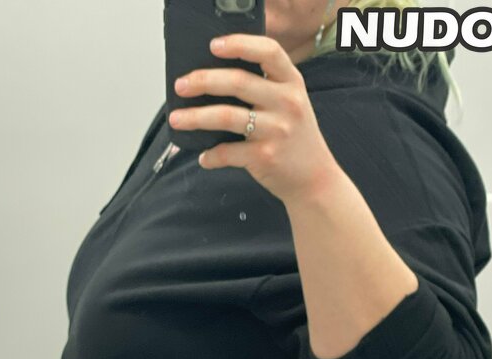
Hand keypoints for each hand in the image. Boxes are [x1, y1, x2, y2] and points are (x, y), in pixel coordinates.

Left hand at [168, 34, 341, 204]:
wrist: (315, 180)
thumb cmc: (296, 139)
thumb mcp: (292, 103)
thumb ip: (266, 86)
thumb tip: (217, 78)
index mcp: (292, 83)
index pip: (268, 51)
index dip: (239, 44)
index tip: (213, 45)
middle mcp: (286, 103)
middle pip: (238, 82)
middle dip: (203, 81)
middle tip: (181, 85)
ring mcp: (276, 131)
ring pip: (227, 116)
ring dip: (195, 118)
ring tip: (176, 119)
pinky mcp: (265, 157)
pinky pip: (228, 152)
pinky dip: (211, 156)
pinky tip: (204, 158)